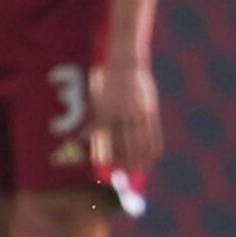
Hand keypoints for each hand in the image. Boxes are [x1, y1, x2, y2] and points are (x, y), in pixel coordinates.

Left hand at [92, 61, 161, 175]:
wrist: (126, 64)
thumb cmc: (107, 84)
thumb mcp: (96, 101)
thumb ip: (94, 121)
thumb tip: (82, 138)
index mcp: (105, 112)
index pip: (104, 140)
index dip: (104, 154)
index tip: (104, 166)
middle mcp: (121, 114)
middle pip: (123, 145)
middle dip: (123, 161)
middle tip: (122, 172)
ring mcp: (137, 113)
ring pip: (140, 143)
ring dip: (139, 159)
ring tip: (138, 170)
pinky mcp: (149, 111)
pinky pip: (153, 134)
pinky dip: (152, 148)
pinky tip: (152, 158)